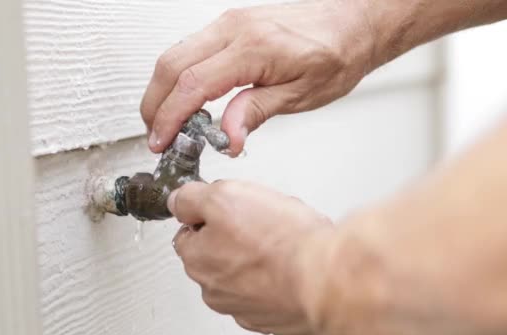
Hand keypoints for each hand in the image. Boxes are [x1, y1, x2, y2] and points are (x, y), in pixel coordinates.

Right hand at [141, 0, 374, 155]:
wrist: (353, 21)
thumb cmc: (337, 52)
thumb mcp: (302, 94)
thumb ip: (257, 112)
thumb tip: (227, 137)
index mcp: (252, 48)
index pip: (192, 84)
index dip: (169, 117)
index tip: (160, 141)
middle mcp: (234, 28)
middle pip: (171, 65)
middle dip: (154, 105)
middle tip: (156, 136)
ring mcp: (229, 23)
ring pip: (175, 53)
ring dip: (162, 90)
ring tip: (167, 123)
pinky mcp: (230, 24)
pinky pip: (189, 48)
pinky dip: (178, 76)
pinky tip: (185, 98)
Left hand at [168, 180, 335, 334]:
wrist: (325, 281)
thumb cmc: (280, 242)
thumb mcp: (224, 196)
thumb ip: (191, 198)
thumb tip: (178, 200)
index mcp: (197, 259)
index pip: (189, 233)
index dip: (209, 214)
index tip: (229, 208)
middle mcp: (215, 290)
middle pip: (217, 254)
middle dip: (236, 236)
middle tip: (262, 221)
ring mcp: (245, 308)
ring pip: (245, 273)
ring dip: (259, 258)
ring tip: (284, 241)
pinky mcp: (274, 318)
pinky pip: (271, 291)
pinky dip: (279, 278)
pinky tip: (295, 263)